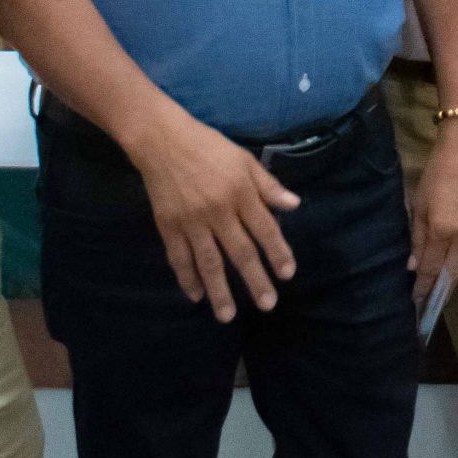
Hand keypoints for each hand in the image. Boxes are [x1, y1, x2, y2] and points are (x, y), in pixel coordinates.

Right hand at [122, 108, 300, 321]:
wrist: (163, 141)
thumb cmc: (210, 147)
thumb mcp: (245, 159)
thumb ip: (268, 185)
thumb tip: (294, 205)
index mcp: (241, 192)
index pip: (265, 228)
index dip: (278, 252)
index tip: (288, 274)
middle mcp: (218, 210)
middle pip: (240, 251)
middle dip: (255, 280)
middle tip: (268, 304)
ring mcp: (191, 221)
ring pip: (208, 262)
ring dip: (219, 291)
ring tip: (228, 316)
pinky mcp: (168, 226)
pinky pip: (179, 258)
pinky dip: (187, 278)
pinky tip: (196, 296)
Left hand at [408, 123, 457, 290]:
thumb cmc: (436, 174)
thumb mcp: (419, 205)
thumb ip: (417, 238)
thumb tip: (414, 266)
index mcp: (442, 228)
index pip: (431, 267)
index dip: (423, 286)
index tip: (416, 299)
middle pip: (452, 274)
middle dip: (440, 290)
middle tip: (430, 301)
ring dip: (455, 275)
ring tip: (442, 279)